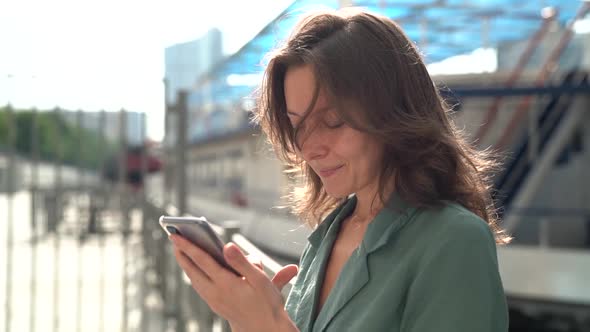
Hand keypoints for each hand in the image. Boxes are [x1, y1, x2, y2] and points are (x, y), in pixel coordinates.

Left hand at [169, 234, 298, 331]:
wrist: (265, 329)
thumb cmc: (266, 303)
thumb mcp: (259, 279)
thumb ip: (241, 262)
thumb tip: (227, 246)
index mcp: (226, 284)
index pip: (202, 260)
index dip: (188, 246)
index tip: (175, 236)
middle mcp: (216, 293)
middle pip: (192, 270)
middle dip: (182, 254)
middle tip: (173, 238)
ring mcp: (214, 301)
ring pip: (194, 280)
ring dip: (187, 265)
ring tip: (182, 252)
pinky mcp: (216, 306)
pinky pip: (200, 287)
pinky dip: (194, 275)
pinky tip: (196, 270)